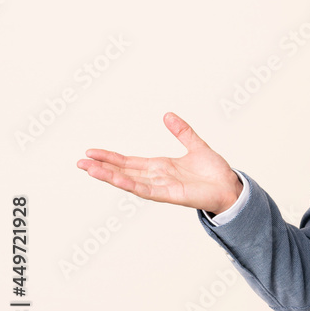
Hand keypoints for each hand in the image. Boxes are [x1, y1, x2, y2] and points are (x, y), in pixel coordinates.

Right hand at [77, 112, 243, 213]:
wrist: (229, 187)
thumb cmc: (214, 172)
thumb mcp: (196, 146)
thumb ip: (182, 132)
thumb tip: (168, 115)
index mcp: (161, 166)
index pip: (130, 162)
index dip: (111, 157)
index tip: (92, 152)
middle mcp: (157, 177)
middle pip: (124, 171)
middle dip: (102, 167)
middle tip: (80, 162)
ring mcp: (161, 187)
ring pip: (129, 181)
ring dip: (109, 176)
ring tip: (89, 169)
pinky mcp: (169, 195)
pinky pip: (146, 189)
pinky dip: (130, 184)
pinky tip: (115, 179)